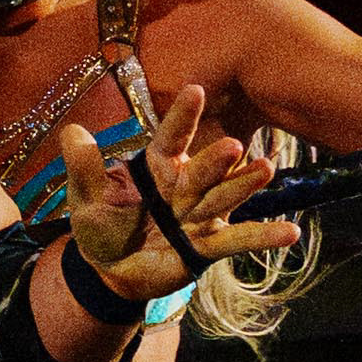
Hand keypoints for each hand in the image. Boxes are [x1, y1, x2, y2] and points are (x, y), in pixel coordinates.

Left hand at [63, 85, 300, 301]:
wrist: (110, 270)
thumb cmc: (101, 224)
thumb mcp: (86, 197)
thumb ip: (84, 166)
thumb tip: (71, 132)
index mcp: (157, 166)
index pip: (172, 137)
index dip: (183, 116)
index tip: (196, 90)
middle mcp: (184, 185)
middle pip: (204, 168)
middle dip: (217, 160)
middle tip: (233, 146)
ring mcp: (200, 214)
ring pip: (225, 197)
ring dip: (245, 185)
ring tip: (266, 171)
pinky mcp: (208, 245)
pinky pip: (237, 241)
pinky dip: (263, 238)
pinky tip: (290, 233)